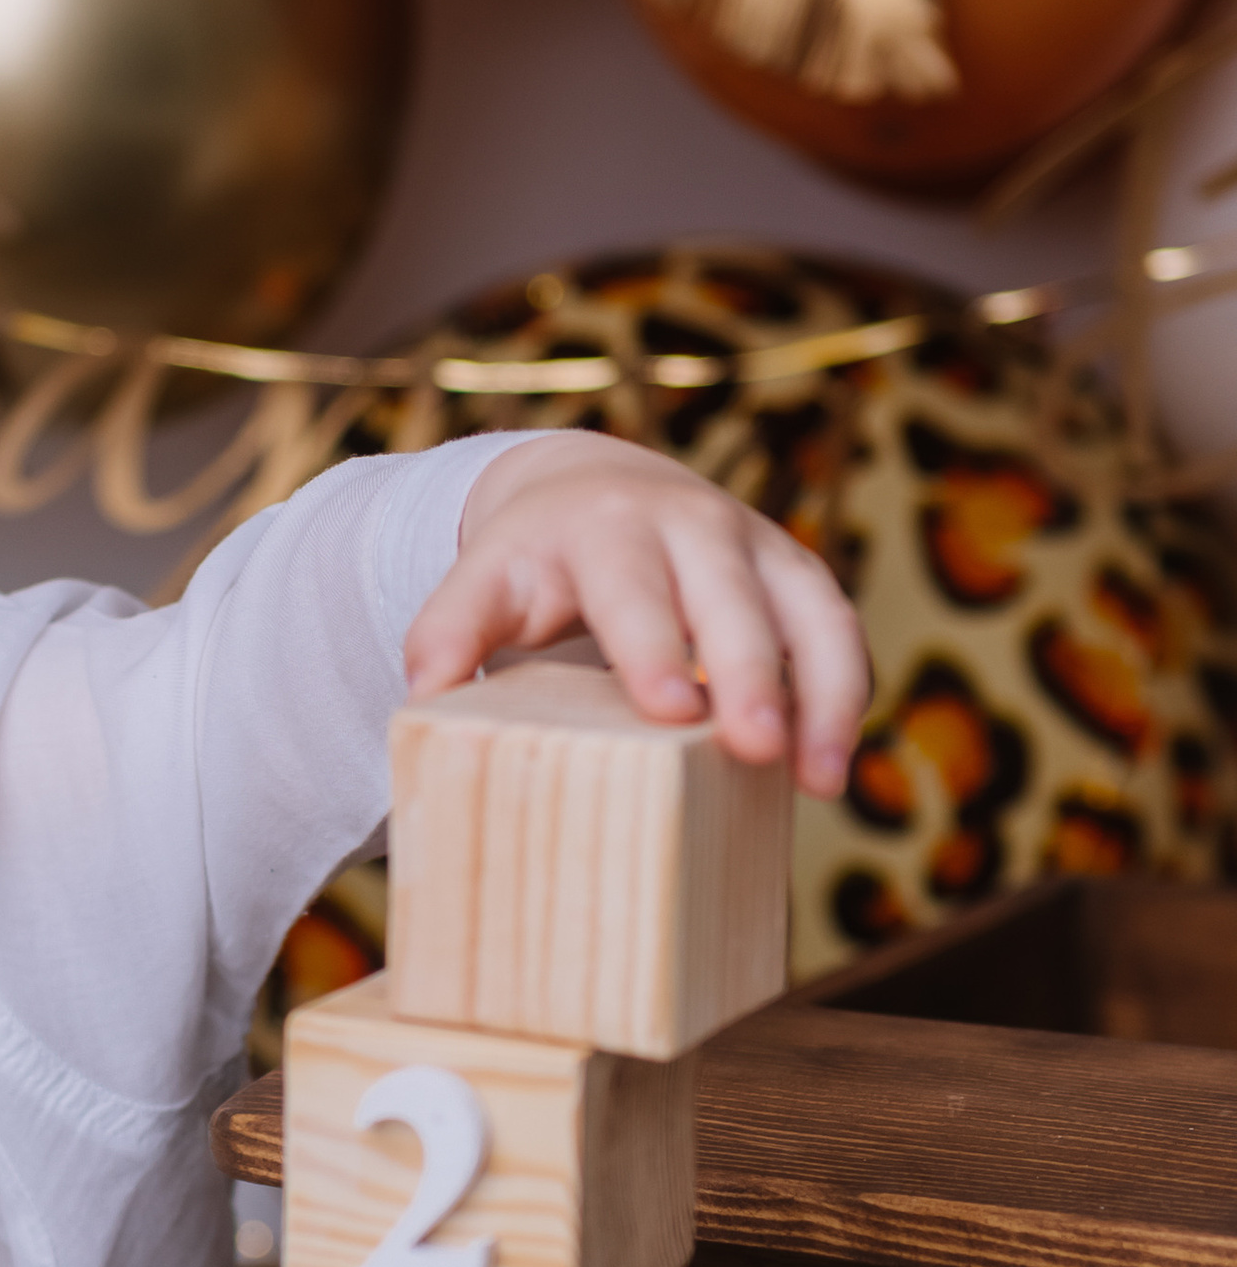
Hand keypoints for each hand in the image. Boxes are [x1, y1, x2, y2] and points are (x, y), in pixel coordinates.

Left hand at [407, 433, 870, 798]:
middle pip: (731, 598)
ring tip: (821, 779)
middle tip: (757, 748)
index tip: (673, 710)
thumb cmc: (534, 559)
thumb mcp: (483, 583)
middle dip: (750, 671)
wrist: (595, 486)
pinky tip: (830, 762)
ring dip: (824, 691)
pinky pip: (837, 629)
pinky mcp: (795, 575)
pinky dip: (845, 692)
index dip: (654, 646)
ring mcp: (755, 546)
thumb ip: (447, 633)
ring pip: (809, 609)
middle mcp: (692, 525)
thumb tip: (422, 704)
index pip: (634, 588)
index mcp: (606, 530)